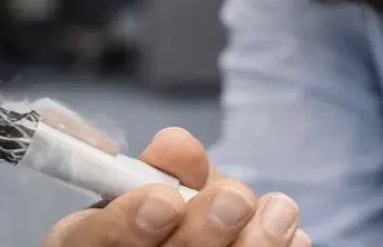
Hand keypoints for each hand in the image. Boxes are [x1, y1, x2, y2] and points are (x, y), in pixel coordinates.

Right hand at [42, 127, 309, 246]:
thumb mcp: (150, 182)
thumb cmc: (160, 215)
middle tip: (235, 198)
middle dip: (201, 233)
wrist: (192, 239)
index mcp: (87, 240)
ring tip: (280, 212)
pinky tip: (295, 239)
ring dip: (252, 246)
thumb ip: (164, 166)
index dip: (128, 223)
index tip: (165, 200)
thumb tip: (178, 145)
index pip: (91, 238)